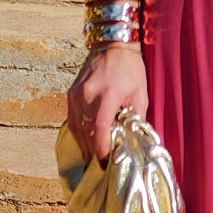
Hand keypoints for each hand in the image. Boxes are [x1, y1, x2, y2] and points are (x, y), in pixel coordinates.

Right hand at [67, 45, 147, 163]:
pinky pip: (73, 119)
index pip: (99, 129)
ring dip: (84, 145)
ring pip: (76, 128)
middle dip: (92, 152)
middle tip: (99, 168)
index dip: (101, 149)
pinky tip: (85, 142)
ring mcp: (76, 95)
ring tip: (91, 160)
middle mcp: (87, 95)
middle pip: (86, 132)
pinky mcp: (71, 94)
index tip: (105, 163)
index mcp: (107, 95)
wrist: (112, 44)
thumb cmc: (130, 68)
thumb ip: (137, 118)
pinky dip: (78, 133)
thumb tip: (135, 140)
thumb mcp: (140, 93)